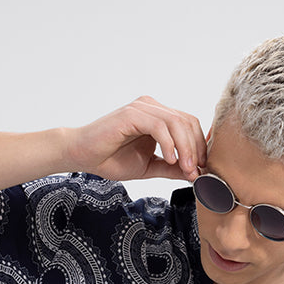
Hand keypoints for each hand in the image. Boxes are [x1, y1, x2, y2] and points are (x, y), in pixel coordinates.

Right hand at [67, 97, 206, 182]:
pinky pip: (160, 126)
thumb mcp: (150, 167)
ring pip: (177, 123)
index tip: (201, 171)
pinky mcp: (132, 114)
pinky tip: (169, 159)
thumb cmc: (112, 159)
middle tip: (195, 172)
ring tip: (185, 168)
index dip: (199, 147)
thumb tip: (195, 174)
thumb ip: (172, 168)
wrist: (83, 155)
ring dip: (186, 148)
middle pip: (188, 122)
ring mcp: (142, 108)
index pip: (190, 125)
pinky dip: (169, 144)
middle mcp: (153, 108)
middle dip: (196, 149)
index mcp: (159, 117)